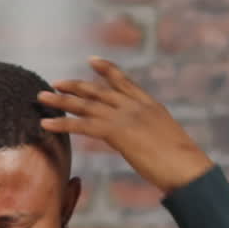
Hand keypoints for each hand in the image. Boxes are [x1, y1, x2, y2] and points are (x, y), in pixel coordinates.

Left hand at [37, 57, 213, 194]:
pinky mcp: (116, 132)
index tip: (91, 60)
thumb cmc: (183, 162)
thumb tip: (149, 142)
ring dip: (61, 101)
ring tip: (41, 97)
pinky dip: (62, 123)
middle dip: (75, 86)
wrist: (187, 167)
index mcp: (150, 105)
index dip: (106, 70)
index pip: (124, 82)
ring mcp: (125, 117)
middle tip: (55, 82)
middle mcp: (135, 106)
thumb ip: (154, 134)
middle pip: (99, 90)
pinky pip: (82, 125)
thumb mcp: (169, 140)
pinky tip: (46, 123)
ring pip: (86, 104)